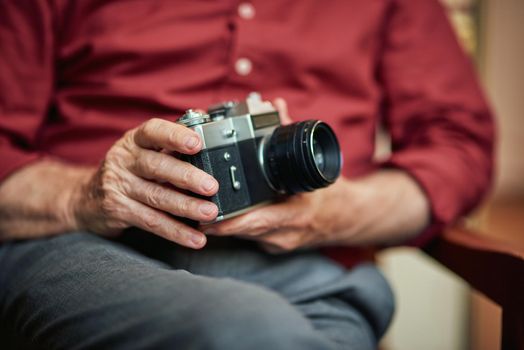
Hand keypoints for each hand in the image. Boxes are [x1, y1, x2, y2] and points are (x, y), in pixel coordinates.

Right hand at [71, 118, 218, 248]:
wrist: (84, 198)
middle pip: (157, 166)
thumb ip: (171, 140)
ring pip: (156, 197)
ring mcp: (119, 186)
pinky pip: (152, 222)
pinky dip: (176, 231)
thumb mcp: (142, 149)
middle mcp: (124, 160)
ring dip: (186, 206)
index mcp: (134, 141)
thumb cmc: (127, 170)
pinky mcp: (118, 211)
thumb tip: (205, 120)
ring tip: (210, 213)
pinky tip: (196, 238)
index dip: (175, 135)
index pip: (153, 131)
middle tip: (211, 187)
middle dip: (187, 177)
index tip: (197, 142)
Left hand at [202, 98, 345, 252]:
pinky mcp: (274, 248)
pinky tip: (220, 219)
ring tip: (198, 212)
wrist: (346, 220)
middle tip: (192, 210)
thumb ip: (290, 133)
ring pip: (244, 237)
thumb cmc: (330, 193)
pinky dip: (236, 227)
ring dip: (223, 226)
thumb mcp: (311, 162)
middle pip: (245, 231)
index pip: (260, 220)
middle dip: (218, 222)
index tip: (209, 216)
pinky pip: (250, 238)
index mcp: (298, 213)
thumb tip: (274, 105)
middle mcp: (287, 233)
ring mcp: (280, 244)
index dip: (232, 222)